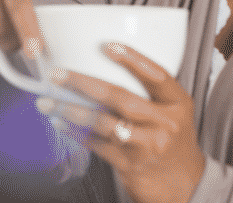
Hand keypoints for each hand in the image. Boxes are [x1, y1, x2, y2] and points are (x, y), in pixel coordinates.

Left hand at [36, 43, 205, 202]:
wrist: (184, 186)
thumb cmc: (171, 141)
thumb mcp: (172, 112)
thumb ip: (148, 91)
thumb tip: (101, 62)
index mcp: (178, 104)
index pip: (157, 75)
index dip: (132, 59)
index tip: (106, 46)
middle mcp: (165, 124)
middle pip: (121, 98)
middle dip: (84, 83)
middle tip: (58, 74)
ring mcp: (147, 146)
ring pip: (103, 122)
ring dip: (71, 110)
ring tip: (48, 102)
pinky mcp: (130, 165)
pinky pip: (97, 144)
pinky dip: (75, 132)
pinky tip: (59, 122)